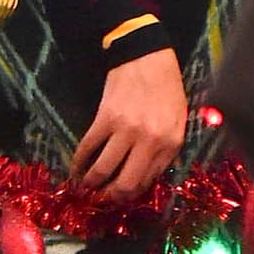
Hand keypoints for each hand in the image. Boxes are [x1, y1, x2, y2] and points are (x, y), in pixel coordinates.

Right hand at [70, 49, 187, 201]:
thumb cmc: (166, 86)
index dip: (132, 192)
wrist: (146, 55)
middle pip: (126, 183)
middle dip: (111, 196)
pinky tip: (75, 167)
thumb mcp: (178, 119)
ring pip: (104, 169)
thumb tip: (146, 175)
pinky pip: (89, 146)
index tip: (122, 194)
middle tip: (103, 198)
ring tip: (86, 186)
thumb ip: (166, 148)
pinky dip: (79, 161)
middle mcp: (150, 141)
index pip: (148, 181)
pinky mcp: (105, 118)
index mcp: (170, 143)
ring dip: (91, 183)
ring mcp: (126, 130)